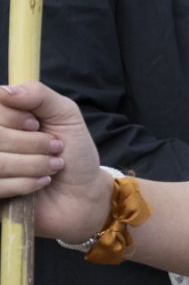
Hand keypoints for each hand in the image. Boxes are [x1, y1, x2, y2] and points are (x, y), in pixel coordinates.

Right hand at [0, 83, 109, 241]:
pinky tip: (41, 182)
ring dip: (33, 164)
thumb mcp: (65, 115)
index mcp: (2, 118)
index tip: (36, 124)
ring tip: (53, 166)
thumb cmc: (73, 151)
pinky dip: (25, 183)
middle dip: (32, 143)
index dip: (14, 117)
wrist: (83, 193)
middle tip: (55, 148)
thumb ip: (39, 95)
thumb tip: (5, 91)